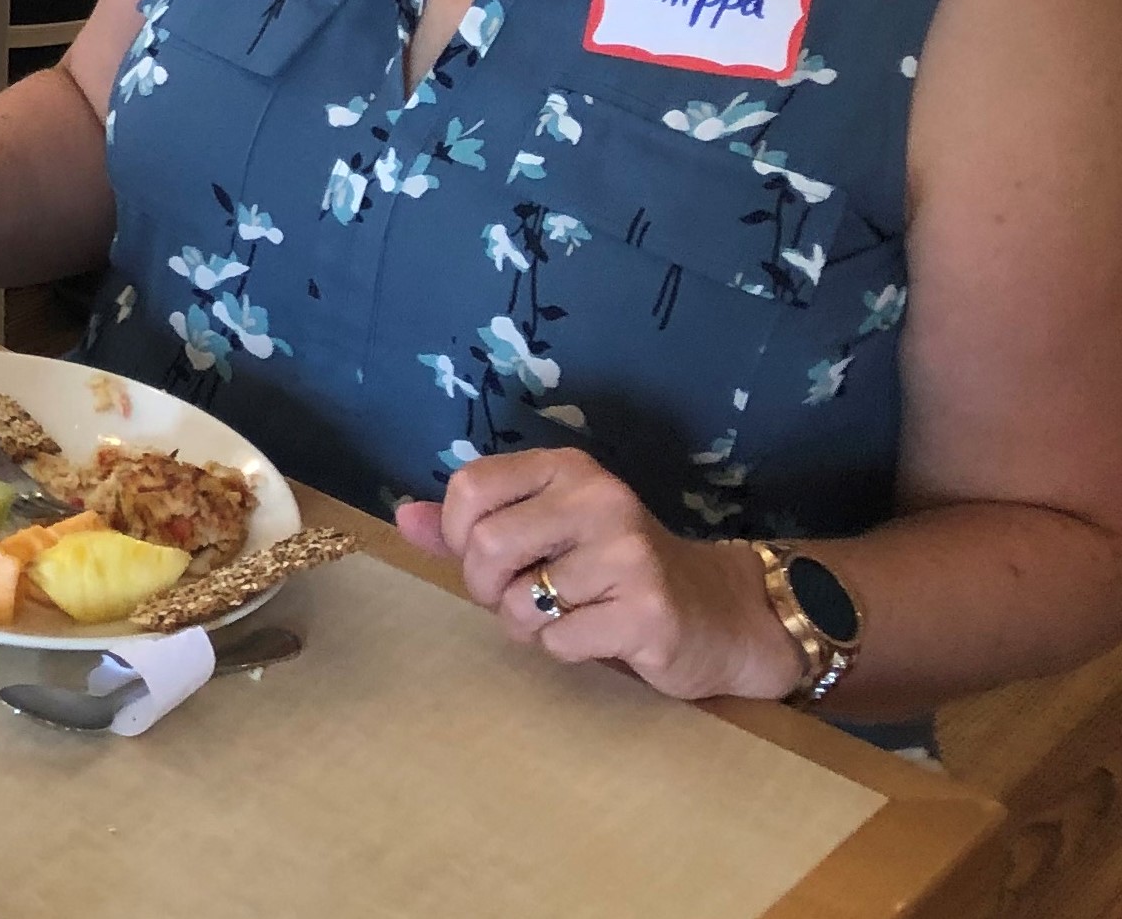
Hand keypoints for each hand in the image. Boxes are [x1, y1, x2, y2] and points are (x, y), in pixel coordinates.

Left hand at [394, 450, 798, 701]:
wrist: (718, 614)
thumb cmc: (614, 571)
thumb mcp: (545, 531)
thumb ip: (471, 525)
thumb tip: (403, 518)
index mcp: (568, 470)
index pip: (470, 488)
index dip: (459, 536)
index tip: (486, 557)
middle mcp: (600, 500)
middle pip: (487, 548)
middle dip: (488, 589)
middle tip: (522, 597)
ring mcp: (628, 556)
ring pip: (520, 603)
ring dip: (530, 625)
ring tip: (571, 614)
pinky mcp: (648, 612)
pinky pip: (559, 642)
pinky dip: (566, 650)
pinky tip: (602, 635)